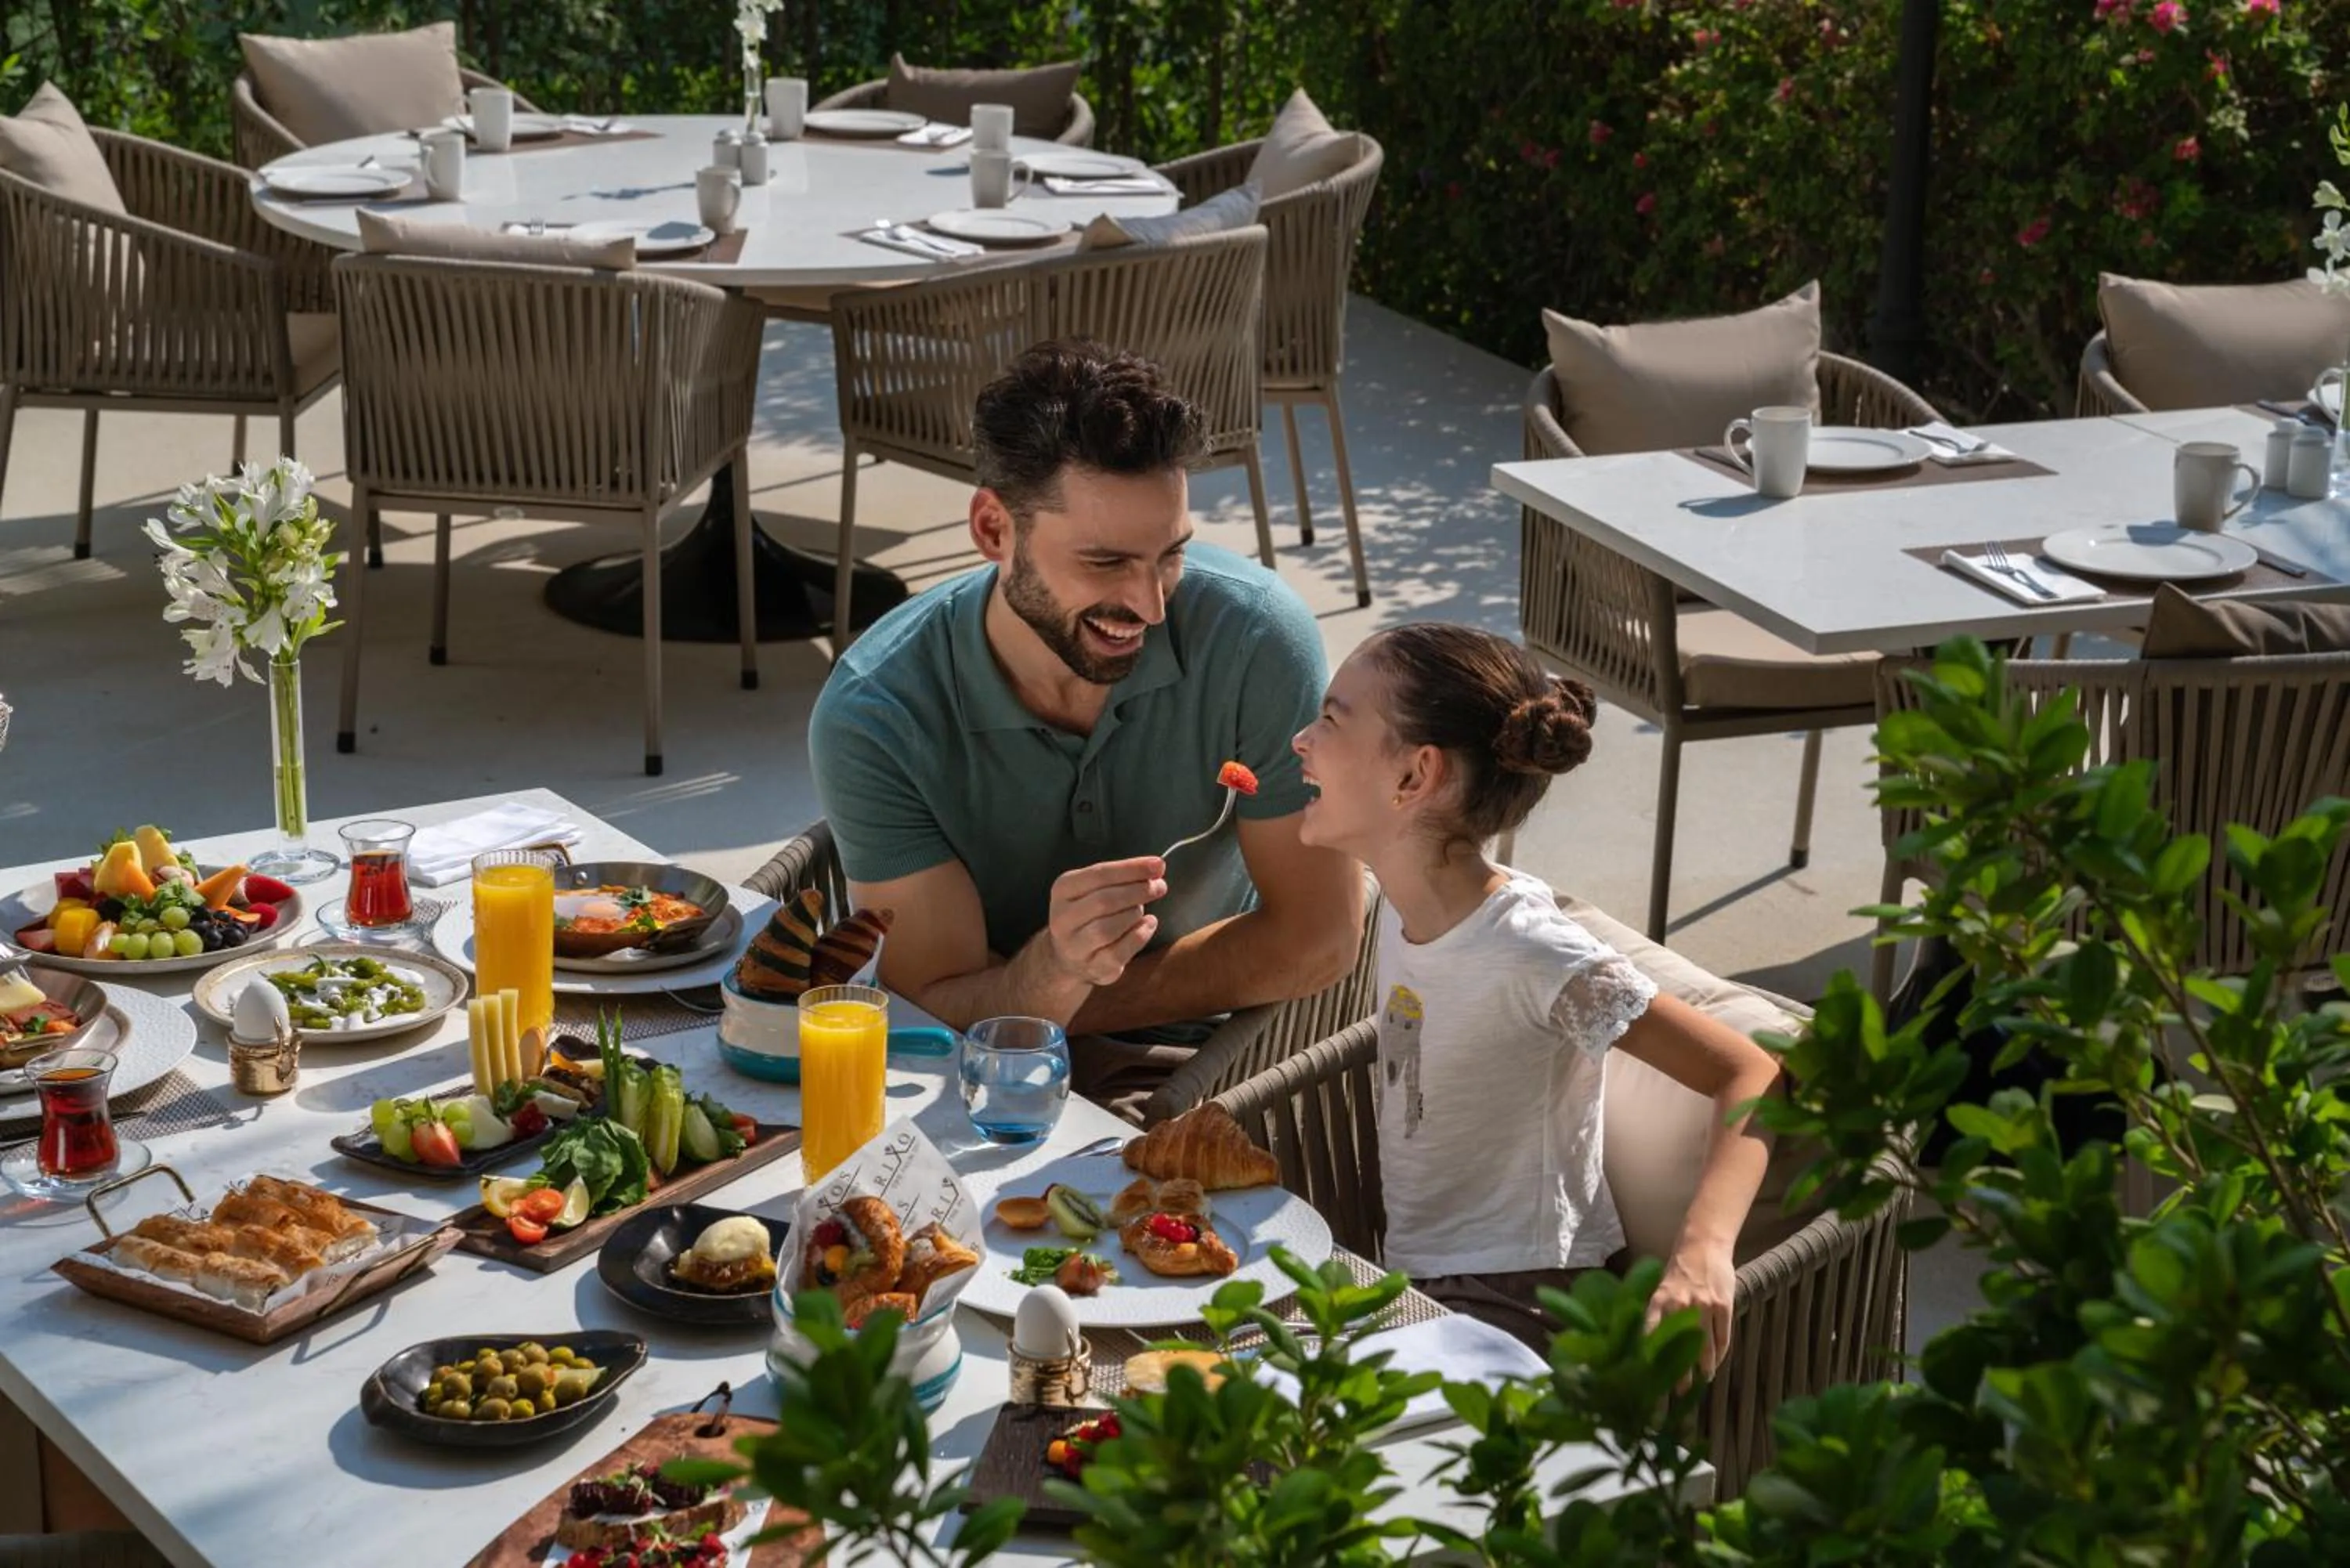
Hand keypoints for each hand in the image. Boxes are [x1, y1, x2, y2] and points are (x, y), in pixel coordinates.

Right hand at [1043, 856, 1164, 987]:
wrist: (1070, 957)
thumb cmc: (1091, 914)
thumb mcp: (1095, 889)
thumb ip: (1121, 877)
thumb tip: (1156, 868)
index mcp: (1063, 890)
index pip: (1099, 874)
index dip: (1131, 869)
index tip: (1159, 865)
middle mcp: (1062, 918)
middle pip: (1104, 901)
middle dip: (1137, 891)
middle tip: (1160, 886)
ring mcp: (1075, 946)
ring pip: (1109, 928)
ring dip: (1134, 915)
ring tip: (1143, 909)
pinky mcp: (1093, 967)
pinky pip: (1120, 951)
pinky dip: (1140, 935)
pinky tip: (1149, 925)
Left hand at [1647, 1243, 1733, 1379]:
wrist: (1703, 1245)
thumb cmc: (1678, 1270)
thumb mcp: (1661, 1288)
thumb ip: (1658, 1313)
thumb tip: (1649, 1345)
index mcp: (1658, 1300)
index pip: (1650, 1334)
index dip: (1650, 1358)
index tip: (1648, 1378)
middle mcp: (1679, 1304)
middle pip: (1680, 1347)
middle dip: (1680, 1372)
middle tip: (1678, 1391)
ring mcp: (1703, 1305)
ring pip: (1704, 1346)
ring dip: (1704, 1368)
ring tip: (1701, 1381)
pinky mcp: (1723, 1305)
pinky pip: (1722, 1337)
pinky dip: (1719, 1354)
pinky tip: (1715, 1363)